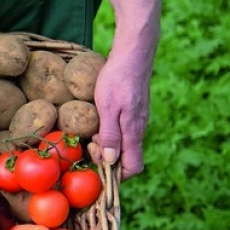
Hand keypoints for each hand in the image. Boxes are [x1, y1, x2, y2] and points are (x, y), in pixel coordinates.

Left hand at [91, 50, 152, 179]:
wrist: (133, 54)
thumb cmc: (118, 79)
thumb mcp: (107, 108)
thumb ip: (110, 136)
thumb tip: (110, 161)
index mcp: (134, 132)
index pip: (133, 167)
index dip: (116, 174)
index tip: (97, 164)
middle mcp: (139, 130)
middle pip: (125, 159)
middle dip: (106, 158)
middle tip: (91, 141)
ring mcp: (137, 121)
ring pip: (122, 145)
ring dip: (105, 144)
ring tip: (93, 130)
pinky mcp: (133, 113)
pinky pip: (122, 132)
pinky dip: (108, 133)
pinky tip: (97, 121)